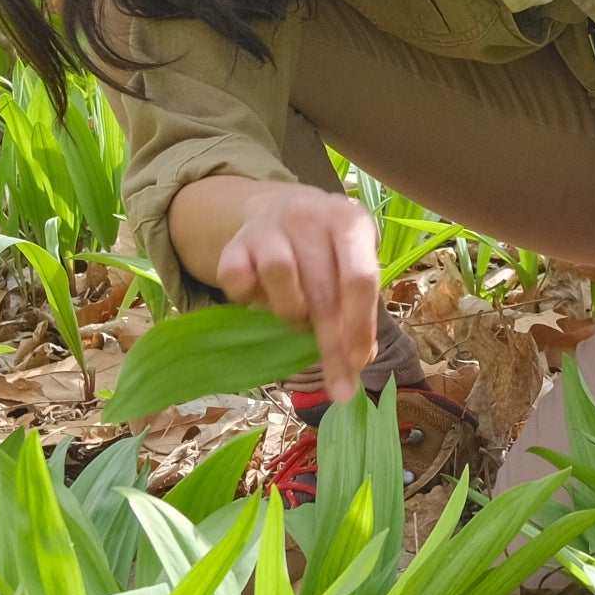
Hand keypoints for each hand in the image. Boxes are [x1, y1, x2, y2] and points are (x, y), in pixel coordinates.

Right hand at [171, 176, 378, 404]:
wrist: (279, 208)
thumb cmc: (327, 247)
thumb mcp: (352, 263)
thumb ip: (358, 305)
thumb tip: (360, 359)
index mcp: (348, 220)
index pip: (359, 278)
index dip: (359, 326)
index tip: (359, 364)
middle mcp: (308, 215)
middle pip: (322, 289)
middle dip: (331, 344)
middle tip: (339, 385)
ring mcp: (269, 226)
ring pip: (278, 273)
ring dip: (291, 312)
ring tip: (298, 318)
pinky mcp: (234, 243)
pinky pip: (236, 280)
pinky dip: (250, 300)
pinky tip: (263, 300)